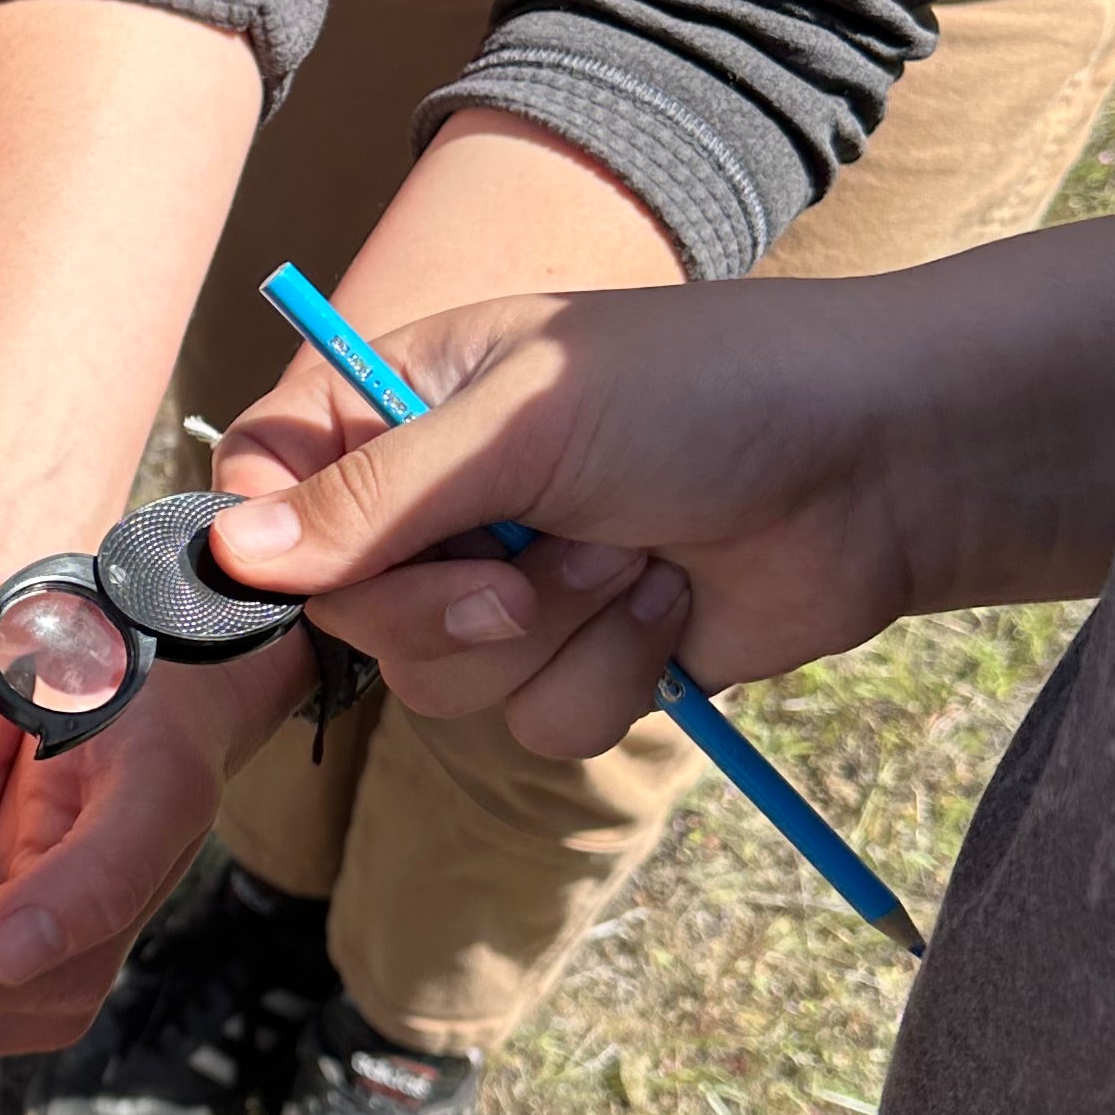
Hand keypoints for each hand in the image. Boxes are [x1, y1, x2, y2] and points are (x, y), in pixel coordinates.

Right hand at [195, 242, 1114, 752]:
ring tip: (634, 553)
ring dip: (554, 633)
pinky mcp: (586, 658)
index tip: (331, 574)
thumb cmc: (710, 392)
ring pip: (444, 686)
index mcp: (400, 399)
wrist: (884, 463)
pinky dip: (612, 673)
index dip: (279, 550)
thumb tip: (231, 558)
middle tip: (531, 561)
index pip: (263, 490)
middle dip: (454, 606)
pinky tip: (674, 601)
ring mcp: (513, 583)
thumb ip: (377, 497)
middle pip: (351, 616)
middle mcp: (440, 498)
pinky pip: (538, 722)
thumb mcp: (524, 423)